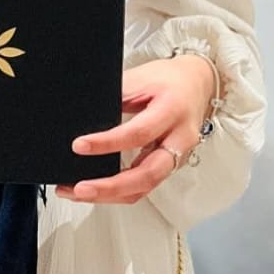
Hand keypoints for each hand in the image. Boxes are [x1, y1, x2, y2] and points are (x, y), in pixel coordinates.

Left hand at [56, 54, 215, 205]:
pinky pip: (144, 186)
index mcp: (172, 110)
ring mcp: (177, 157)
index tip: (79, 146)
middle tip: (80, 188)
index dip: (107, 143)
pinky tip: (97, 190)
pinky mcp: (169, 167)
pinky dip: (119, 192)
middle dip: (111, 187)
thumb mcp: (141, 78)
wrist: (196, 83)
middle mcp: (179, 139)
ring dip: (110, 195)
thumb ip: (116, 97)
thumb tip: (81, 117)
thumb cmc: (169, 80)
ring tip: (77, 192)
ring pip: (145, 187)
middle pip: (147, 174)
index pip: (138, 133)